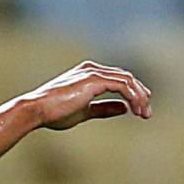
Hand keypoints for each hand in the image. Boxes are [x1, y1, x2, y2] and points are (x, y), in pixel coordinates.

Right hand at [20, 60, 152, 129]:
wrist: (36, 110)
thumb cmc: (53, 113)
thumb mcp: (84, 112)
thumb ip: (104, 108)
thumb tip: (124, 108)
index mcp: (88, 74)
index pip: (118, 79)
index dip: (132, 92)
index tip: (140, 107)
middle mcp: (92, 69)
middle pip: (126, 77)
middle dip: (140, 95)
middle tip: (147, 112)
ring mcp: (94, 73)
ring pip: (127, 80)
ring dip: (139, 97)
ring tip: (144, 114)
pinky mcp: (95, 80)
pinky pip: (123, 86)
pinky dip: (132, 97)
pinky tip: (135, 110)